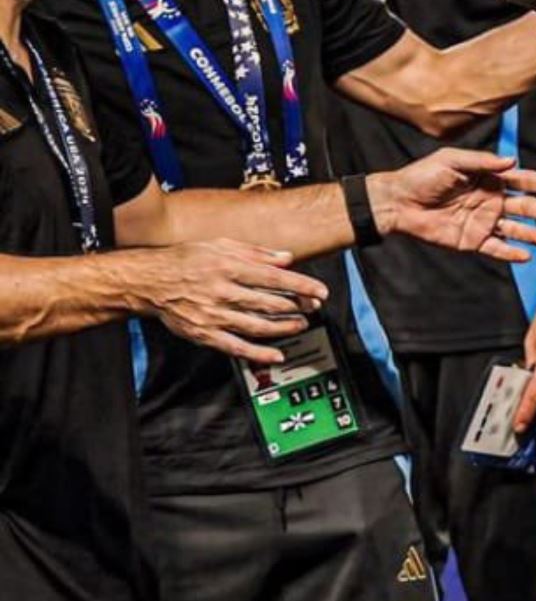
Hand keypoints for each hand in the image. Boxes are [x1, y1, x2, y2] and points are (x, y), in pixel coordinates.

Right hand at [134, 239, 328, 363]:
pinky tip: (277, 355)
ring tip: (300, 324)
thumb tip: (286, 258)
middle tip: (313, 307)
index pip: (274, 279)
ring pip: (258, 326)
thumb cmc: (185, 261)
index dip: (301, 286)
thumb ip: (255, 253)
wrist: (149, 282)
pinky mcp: (204, 334)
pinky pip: (236, 348)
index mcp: (228, 268)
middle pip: (270, 303)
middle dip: (298, 306)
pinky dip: (259, 353)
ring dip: (285, 328)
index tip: (320, 291)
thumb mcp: (220, 246)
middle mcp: (222, 292)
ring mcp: (213, 316)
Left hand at [372, 148, 535, 262]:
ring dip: (531, 234)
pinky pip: (497, 249)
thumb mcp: (452, 160)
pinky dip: (512, 253)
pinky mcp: (472, 241)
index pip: (527, 181)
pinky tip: (525, 255)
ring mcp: (484, 223)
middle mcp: (492, 201)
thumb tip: (513, 161)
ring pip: (515, 229)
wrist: (397, 202)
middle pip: (525, 206)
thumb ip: (483, 162)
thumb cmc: (422, 176)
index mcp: (491, 179)